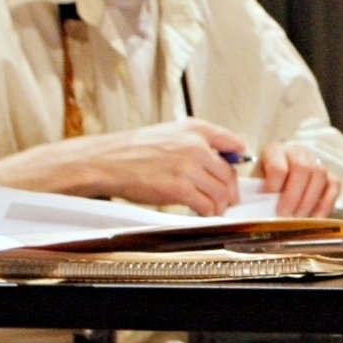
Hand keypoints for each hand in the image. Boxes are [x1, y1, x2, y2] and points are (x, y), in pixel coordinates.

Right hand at [0, 119, 249, 215]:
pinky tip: (200, 213)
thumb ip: (196, 142)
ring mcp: (188, 167)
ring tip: (212, 209)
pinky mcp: (179, 188)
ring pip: (221, 192)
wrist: (104, 161)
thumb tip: (221, 157)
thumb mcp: (168, 133)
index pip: (235, 143)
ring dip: (220, 205)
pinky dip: (207, 213)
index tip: (235, 173)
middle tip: (227, 199)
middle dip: (230, 191)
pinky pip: (206, 205)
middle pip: (230, 174)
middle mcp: (195, 145)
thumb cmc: (132, 150)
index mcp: (194, 129)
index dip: (239, 161)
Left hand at [260, 142, 340, 218]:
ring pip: (320, 174)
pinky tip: (316, 217)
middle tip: (284, 213)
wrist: (277, 179)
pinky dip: (326, 203)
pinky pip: (334, 184)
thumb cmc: (263, 183)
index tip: (268, 198)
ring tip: (298, 216)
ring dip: (309, 200)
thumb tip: (253, 209)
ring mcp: (315, 162)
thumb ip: (254, 191)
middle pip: (302, 168)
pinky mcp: (329, 174)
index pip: (278, 165)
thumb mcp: (254, 182)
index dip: (274, 184)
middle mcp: (297, 152)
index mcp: (274, 150)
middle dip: (293, 195)